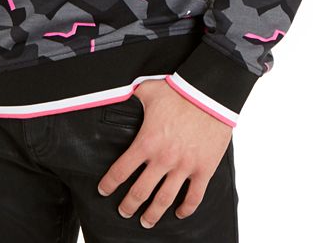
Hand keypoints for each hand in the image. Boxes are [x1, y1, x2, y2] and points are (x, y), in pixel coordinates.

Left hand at [97, 79, 231, 228]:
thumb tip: (118, 91)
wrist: (209, 93)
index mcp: (146, 142)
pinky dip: (185, 209)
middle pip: (140, 192)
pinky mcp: (204, 169)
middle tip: (123, 212)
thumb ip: (131, 95)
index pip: (120, 171)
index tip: (104, 190)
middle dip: (128, 205)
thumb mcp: (147, 90)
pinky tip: (179, 213)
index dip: (109, 184)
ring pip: (164, 200)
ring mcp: (184, 167)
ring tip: (146, 221)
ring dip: (153, 214)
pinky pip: (194, 197)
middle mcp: (163, 159)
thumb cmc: (178, 90)